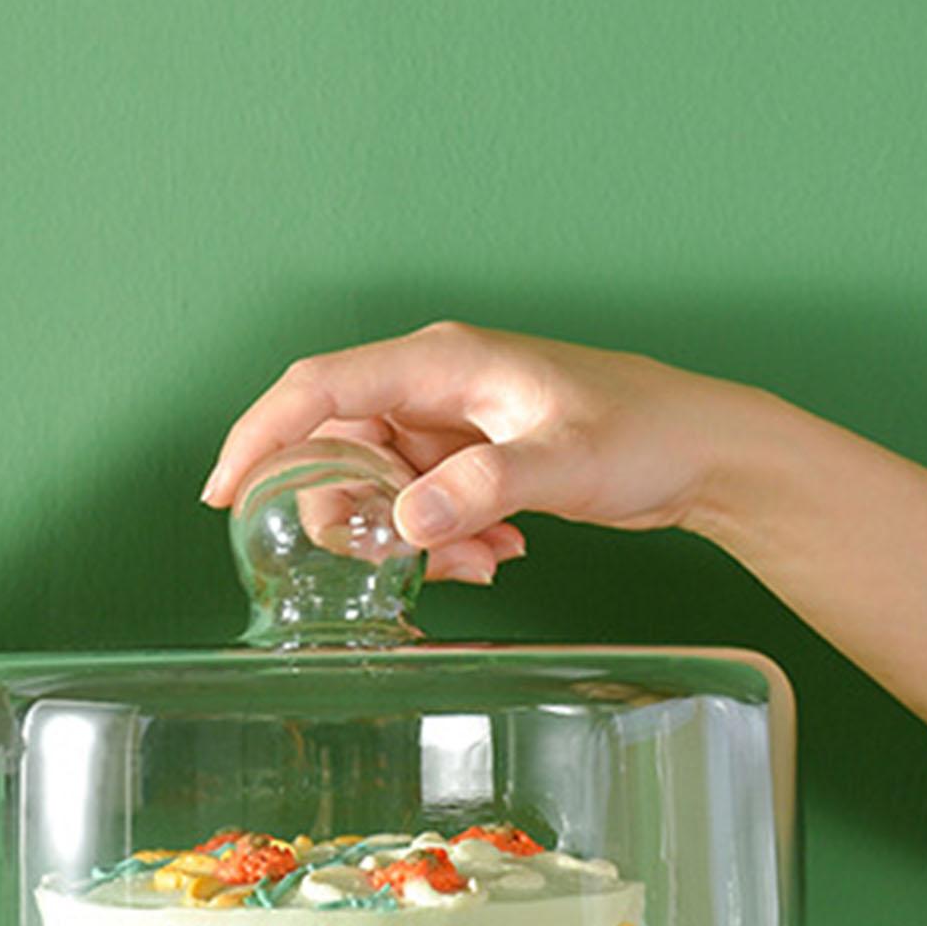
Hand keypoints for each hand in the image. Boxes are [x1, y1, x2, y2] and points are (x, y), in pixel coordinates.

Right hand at [202, 321, 777, 581]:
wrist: (704, 452)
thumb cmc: (646, 431)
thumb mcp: (564, 462)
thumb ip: (482, 489)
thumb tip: (404, 523)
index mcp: (442, 363)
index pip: (320, 387)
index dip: (260, 436)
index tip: (222, 493)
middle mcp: (433, 388)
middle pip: (338, 449)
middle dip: (352, 515)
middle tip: (389, 561)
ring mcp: (449, 426)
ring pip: (378, 490)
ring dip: (408, 540)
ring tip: (481, 559)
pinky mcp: (468, 460)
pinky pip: (419, 509)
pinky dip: (442, 543)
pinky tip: (497, 552)